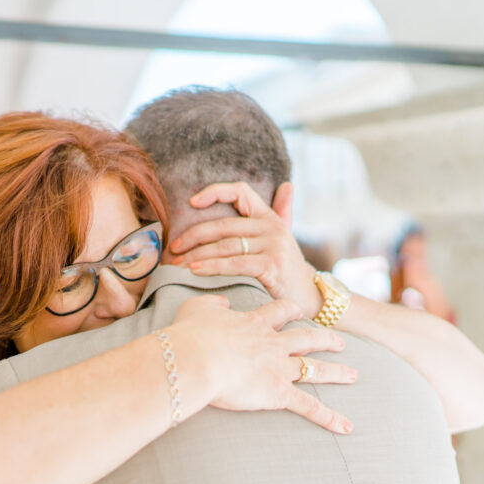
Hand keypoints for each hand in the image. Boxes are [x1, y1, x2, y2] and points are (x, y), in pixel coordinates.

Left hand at [168, 182, 322, 319]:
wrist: (309, 298)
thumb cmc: (287, 269)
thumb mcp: (284, 238)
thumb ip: (282, 211)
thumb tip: (286, 185)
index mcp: (269, 217)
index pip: (240, 192)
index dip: (215, 192)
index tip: (191, 203)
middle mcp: (272, 227)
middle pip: (223, 226)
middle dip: (193, 237)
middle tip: (173, 248)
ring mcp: (273, 245)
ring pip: (225, 246)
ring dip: (197, 255)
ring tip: (177, 264)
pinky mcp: (272, 265)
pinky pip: (234, 264)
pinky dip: (211, 266)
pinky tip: (195, 270)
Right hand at [168, 295, 356, 433]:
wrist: (195, 359)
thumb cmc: (190, 335)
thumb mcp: (197, 308)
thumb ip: (213, 304)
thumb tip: (223, 303)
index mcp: (254, 323)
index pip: (280, 312)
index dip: (291, 311)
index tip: (298, 310)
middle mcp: (273, 344)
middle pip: (307, 338)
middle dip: (326, 339)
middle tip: (341, 342)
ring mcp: (279, 369)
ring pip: (315, 369)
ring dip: (337, 372)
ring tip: (353, 374)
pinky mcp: (278, 393)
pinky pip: (308, 407)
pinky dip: (328, 417)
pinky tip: (346, 426)